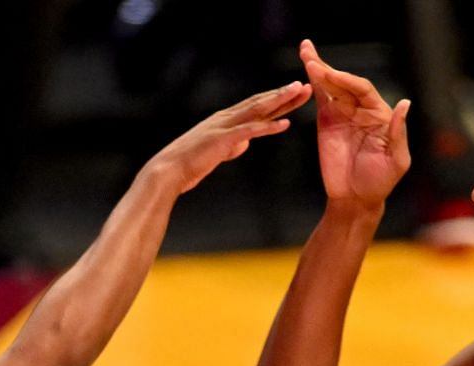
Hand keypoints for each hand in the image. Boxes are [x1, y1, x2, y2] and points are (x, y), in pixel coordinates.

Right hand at [146, 81, 311, 194]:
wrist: (168, 172)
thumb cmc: (190, 164)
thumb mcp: (216, 153)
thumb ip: (232, 145)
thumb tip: (244, 144)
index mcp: (225, 120)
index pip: (255, 107)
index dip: (277, 100)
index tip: (295, 95)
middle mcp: (225, 118)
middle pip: (260, 103)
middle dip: (283, 94)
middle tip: (305, 85)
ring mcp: (223, 127)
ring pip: (257, 110)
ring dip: (279, 100)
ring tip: (299, 92)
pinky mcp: (221, 139)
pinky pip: (249, 131)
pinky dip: (268, 127)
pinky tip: (284, 124)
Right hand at [300, 38, 410, 208]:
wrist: (355, 200)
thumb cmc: (380, 182)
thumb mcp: (396, 160)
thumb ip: (398, 133)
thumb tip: (404, 104)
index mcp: (381, 114)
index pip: (363, 89)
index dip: (346, 80)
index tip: (330, 75)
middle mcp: (362, 110)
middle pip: (345, 83)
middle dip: (328, 69)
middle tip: (310, 53)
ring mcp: (344, 114)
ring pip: (331, 87)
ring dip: (318, 69)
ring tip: (305, 51)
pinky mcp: (328, 122)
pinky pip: (321, 99)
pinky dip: (313, 85)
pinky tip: (306, 69)